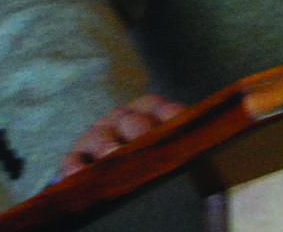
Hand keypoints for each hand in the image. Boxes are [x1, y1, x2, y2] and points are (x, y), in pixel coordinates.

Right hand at [55, 94, 185, 180]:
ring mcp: (98, 135)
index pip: (158, 106)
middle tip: (145, 140)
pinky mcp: (77, 156)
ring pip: (101, 136)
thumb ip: (181, 145)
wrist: (111, 169)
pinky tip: (79, 175)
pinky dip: (75, 167)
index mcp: (147, 111)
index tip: (180, 121)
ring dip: (107, 145)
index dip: (169, 113)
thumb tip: (209, 168)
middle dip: (139, 129)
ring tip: (113, 156)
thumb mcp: (165, 143)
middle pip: (130, 120)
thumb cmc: (149, 155)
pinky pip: (73, 160)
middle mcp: (121, 119)